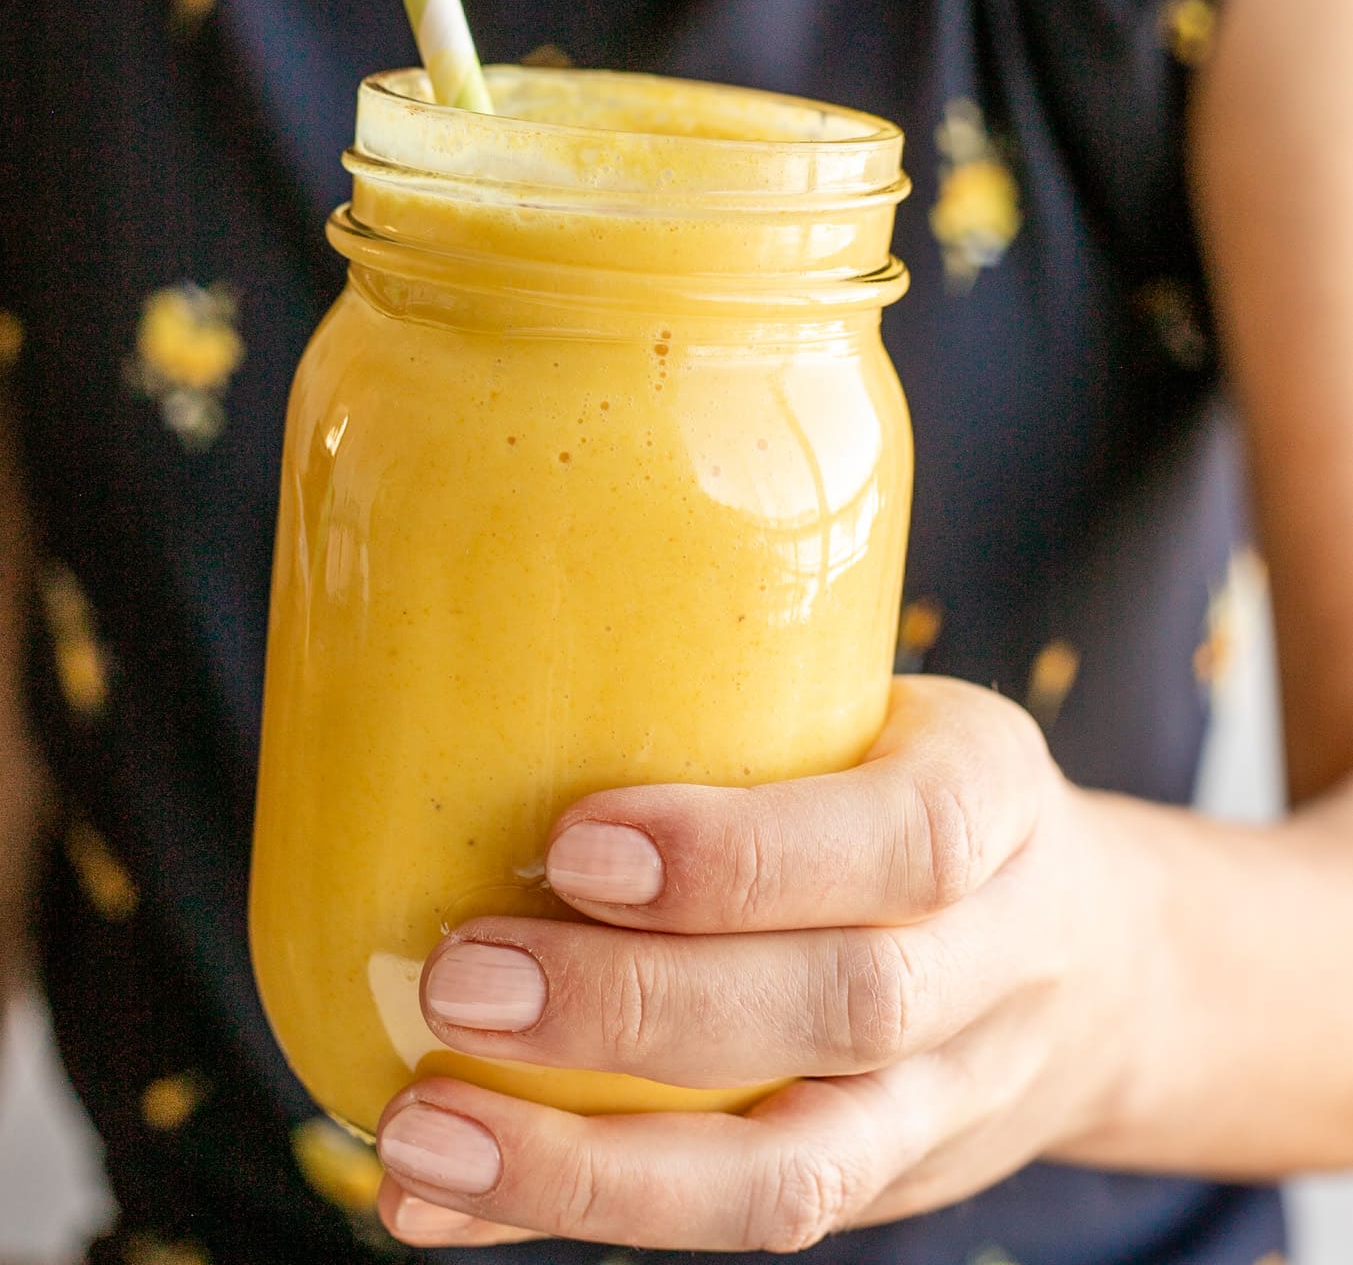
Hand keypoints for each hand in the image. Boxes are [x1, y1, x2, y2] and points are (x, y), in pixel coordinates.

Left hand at [374, 676, 1148, 1250]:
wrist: (1101, 966)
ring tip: (424, 1131)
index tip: (578, 842)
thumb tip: (490, 656)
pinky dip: (577, 1213)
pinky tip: (440, 1199)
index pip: (908, 838)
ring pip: (794, 1174)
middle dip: (637, 1007)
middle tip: (461, 976)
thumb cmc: (926, 791)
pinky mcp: (879, 1188)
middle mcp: (992, 966)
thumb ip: (750, 691)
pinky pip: (734, 1223)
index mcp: (994, 803)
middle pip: (847, 1011)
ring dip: (589, 1167)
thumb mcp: (895, 712)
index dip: (746, 858)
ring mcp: (943, 1103)